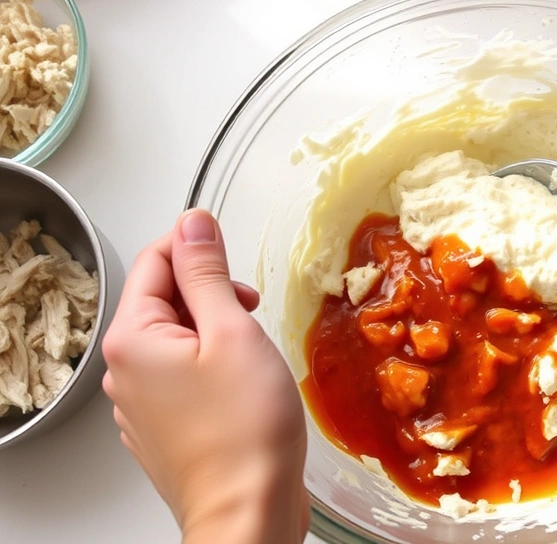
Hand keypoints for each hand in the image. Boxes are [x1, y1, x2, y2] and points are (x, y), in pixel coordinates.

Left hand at [102, 209, 308, 543]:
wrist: (247, 511)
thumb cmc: (245, 429)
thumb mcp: (233, 331)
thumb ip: (208, 273)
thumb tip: (193, 223)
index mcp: (133, 338)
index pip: (156, 259)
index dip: (198, 246)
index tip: (233, 256)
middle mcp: (125, 370)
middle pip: (164, 300)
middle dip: (210, 294)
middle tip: (251, 315)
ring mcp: (141, 404)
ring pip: (176, 339)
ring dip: (214, 332)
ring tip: (251, 358)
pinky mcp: (163, 428)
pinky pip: (182, 377)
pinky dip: (212, 368)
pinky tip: (242, 388)